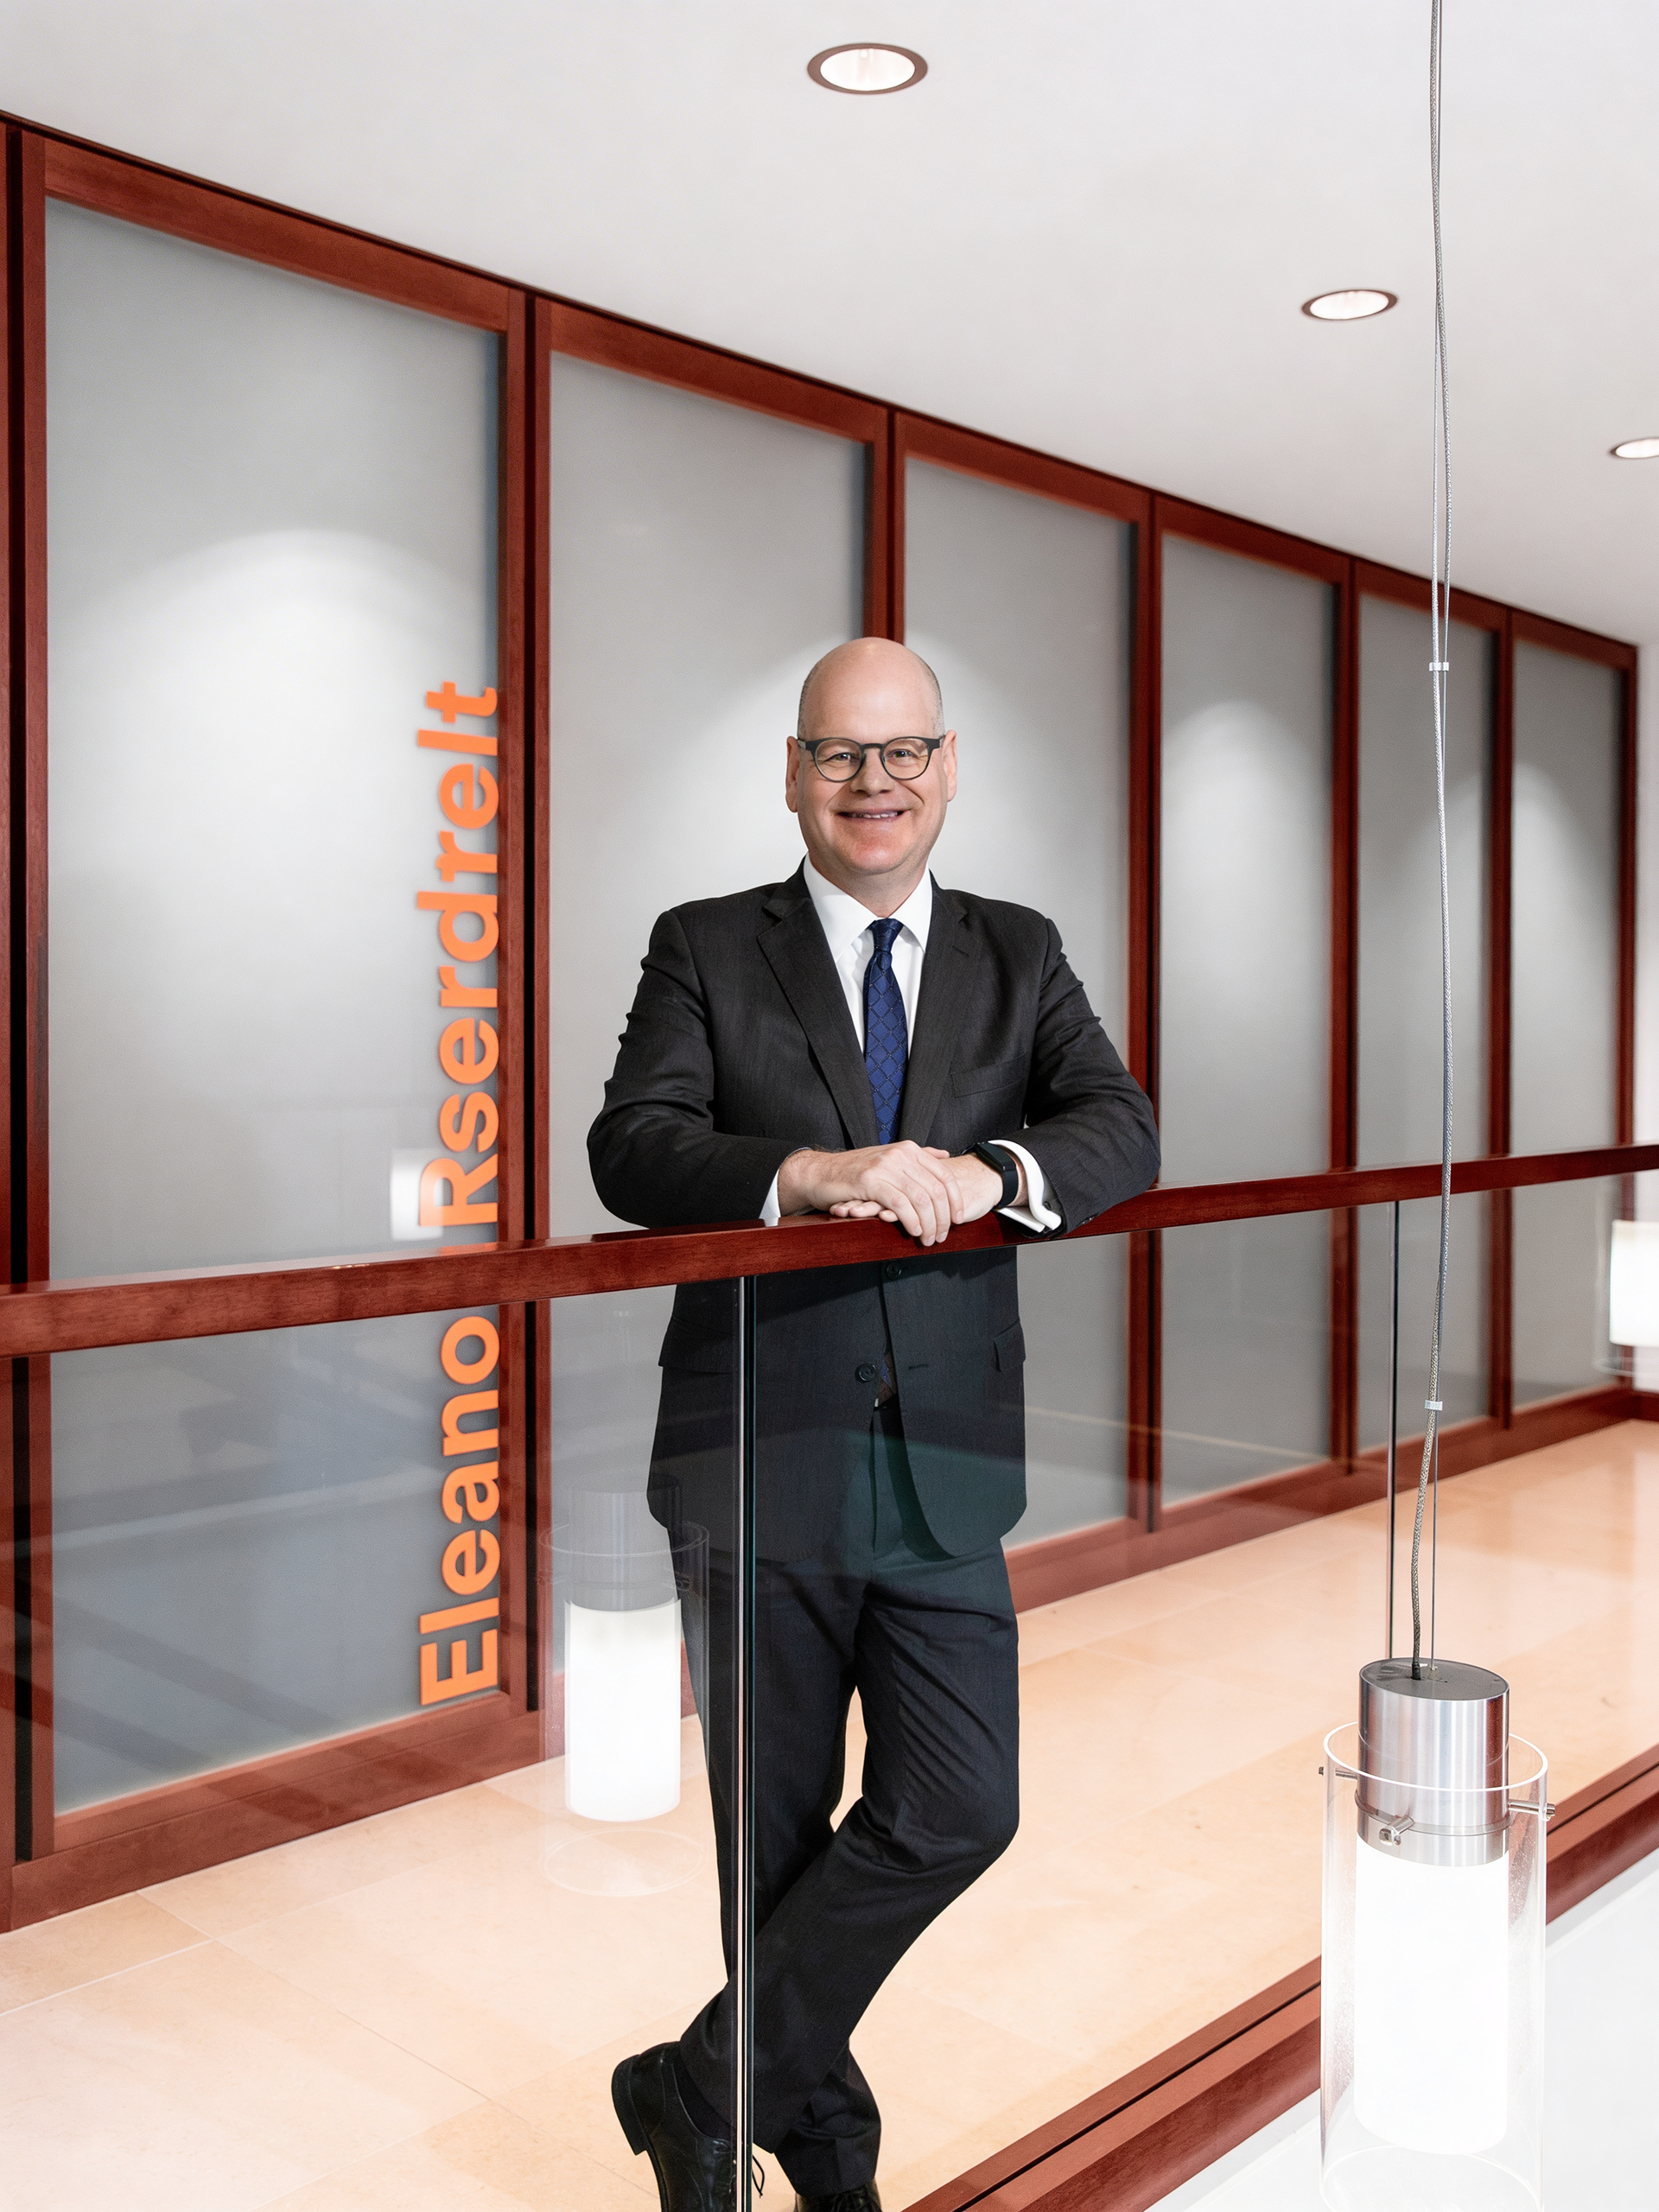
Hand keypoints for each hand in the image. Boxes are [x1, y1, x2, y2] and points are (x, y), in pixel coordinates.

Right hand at [778, 1142, 964, 1244]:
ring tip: (929, 1239)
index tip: (959, 1218)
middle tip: (943, 1235)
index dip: (956, 1199)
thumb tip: (944, 1155)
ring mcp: (886, 1166)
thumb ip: (918, 1156)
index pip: (944, 1175)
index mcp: (909, 1149)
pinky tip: (914, 1231)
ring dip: (929, 1224)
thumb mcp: (889, 1158)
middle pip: (936, 1189)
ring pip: (921, 1199)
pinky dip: (911, 1221)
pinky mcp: (871, 1181)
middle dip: (944, 1217)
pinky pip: (900, 1204)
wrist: (820, 1172)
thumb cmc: (855, 1171)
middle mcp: (901, 1154)